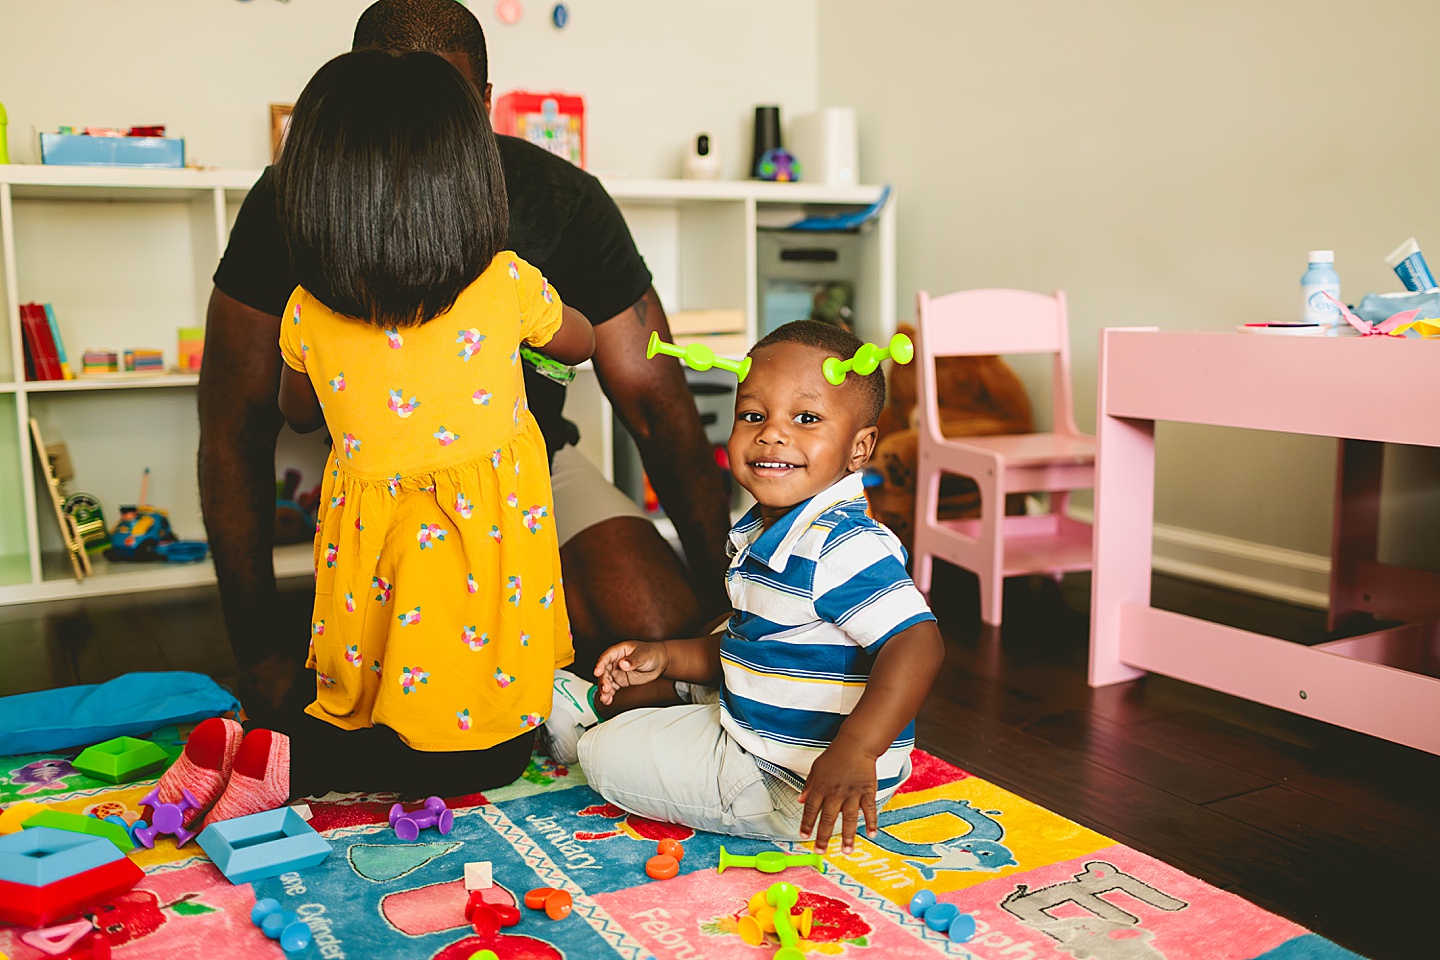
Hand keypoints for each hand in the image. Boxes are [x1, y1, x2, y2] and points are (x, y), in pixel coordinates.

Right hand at [592, 640, 667, 703]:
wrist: (660, 662)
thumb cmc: (652, 653)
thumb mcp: (644, 655)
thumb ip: (633, 660)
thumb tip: (623, 664)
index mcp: (619, 651)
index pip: (606, 657)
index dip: (600, 664)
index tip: (597, 672)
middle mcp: (616, 661)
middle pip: (604, 671)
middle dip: (603, 681)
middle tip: (606, 689)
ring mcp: (617, 671)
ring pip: (606, 681)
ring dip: (604, 690)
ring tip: (605, 698)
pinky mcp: (620, 680)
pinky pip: (612, 688)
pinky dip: (609, 694)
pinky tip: (608, 700)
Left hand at [797, 739, 878, 854]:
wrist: (856, 745)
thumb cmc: (835, 756)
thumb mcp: (816, 769)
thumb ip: (808, 786)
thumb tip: (800, 801)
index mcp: (821, 787)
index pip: (811, 809)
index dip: (807, 824)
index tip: (804, 836)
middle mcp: (836, 793)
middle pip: (828, 818)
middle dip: (823, 836)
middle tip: (820, 851)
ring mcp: (852, 793)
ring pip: (849, 818)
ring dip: (848, 836)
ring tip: (847, 851)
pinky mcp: (867, 791)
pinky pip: (869, 809)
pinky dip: (871, 822)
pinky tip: (871, 834)